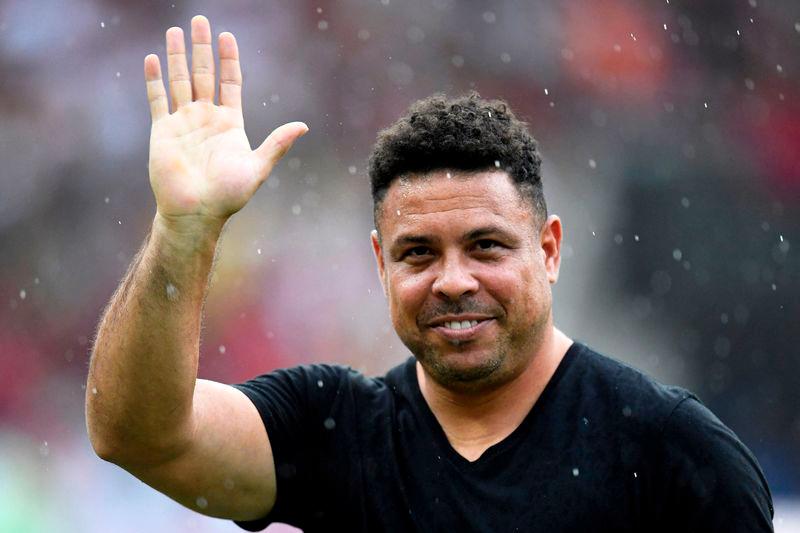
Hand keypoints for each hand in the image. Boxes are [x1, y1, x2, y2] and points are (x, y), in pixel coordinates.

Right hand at [144, 15, 306, 224]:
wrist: (196, 213)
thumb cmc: (228, 195)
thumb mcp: (258, 167)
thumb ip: (277, 144)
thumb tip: (304, 126)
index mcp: (230, 123)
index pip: (230, 82)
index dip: (228, 59)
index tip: (227, 36)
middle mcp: (206, 118)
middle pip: (204, 74)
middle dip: (202, 47)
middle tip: (200, 20)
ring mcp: (183, 122)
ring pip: (179, 81)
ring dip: (178, 56)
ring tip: (176, 30)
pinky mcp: (162, 131)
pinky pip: (157, 100)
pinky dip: (154, 80)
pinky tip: (153, 59)